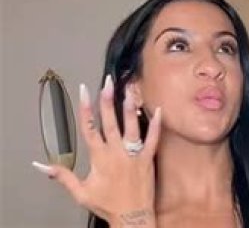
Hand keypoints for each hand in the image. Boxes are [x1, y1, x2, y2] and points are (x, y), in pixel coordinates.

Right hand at [32, 75, 160, 227]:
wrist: (131, 217)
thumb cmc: (107, 204)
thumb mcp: (80, 191)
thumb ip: (62, 175)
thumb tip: (42, 165)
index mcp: (99, 157)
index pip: (89, 128)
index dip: (86, 108)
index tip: (84, 91)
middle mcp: (116, 152)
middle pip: (110, 122)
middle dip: (107, 100)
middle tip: (106, 82)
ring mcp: (134, 154)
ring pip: (132, 126)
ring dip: (130, 107)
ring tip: (130, 90)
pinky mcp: (149, 158)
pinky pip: (153, 138)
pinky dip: (156, 124)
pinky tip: (157, 109)